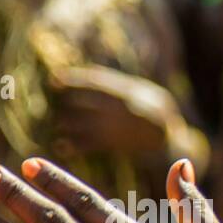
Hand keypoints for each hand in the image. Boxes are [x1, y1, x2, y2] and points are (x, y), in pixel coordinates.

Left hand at [50, 65, 180, 157]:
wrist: (173, 142)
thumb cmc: (159, 113)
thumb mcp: (147, 91)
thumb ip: (122, 85)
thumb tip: (93, 76)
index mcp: (129, 91)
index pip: (96, 82)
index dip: (73, 79)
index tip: (54, 78)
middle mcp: (122, 108)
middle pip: (87, 101)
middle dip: (68, 100)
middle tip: (48, 99)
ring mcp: (119, 127)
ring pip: (86, 123)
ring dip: (68, 123)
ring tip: (58, 123)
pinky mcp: (118, 145)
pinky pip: (91, 145)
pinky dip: (74, 145)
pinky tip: (60, 146)